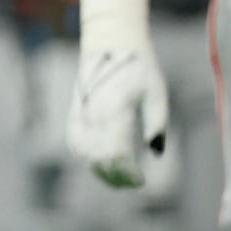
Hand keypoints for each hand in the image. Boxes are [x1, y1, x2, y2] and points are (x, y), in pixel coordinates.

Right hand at [66, 45, 168, 187]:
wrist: (110, 46)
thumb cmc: (138, 68)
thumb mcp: (157, 92)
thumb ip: (157, 123)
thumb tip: (156, 153)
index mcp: (114, 107)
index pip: (116, 152)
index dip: (128, 173)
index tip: (142, 181)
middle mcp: (93, 113)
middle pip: (100, 158)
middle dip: (116, 177)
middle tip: (133, 184)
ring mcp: (80, 114)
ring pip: (85, 155)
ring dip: (101, 172)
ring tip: (120, 179)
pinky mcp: (74, 115)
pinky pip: (77, 146)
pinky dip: (89, 160)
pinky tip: (102, 165)